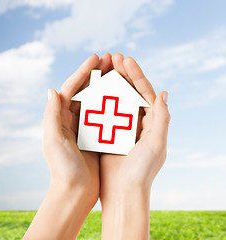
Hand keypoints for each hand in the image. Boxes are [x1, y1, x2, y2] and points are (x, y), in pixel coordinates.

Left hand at [24, 53, 111, 239]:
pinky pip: (107, 114)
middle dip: (97, 74)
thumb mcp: (54, 142)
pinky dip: (114, 103)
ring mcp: (86, 126)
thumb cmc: (63, 169)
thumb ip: (51, 116)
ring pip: (98, 100)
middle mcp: (73, 119)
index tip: (96, 58)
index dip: (83, 72)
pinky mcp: (97, 135)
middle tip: (110, 59)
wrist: (75, 191)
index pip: (71, 88)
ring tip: (119, 72)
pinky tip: (125, 95)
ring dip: (108, 85)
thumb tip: (52, 90)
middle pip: (86, 90)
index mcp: (61, 118)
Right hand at [100, 53, 169, 239]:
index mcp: (152, 123)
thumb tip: (164, 92)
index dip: (136, 75)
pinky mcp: (110, 134)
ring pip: (116, 100)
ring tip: (102, 68)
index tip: (125, 59)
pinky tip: (92, 89)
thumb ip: (162, 118)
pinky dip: (100, 100)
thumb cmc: (141, 171)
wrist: (123, 193)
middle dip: (123, 74)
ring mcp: (123, 127)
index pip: (145, 92)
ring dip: (110, 83)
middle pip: (131, 93)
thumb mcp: (157, 144)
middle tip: (112, 57)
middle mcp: (139, 123)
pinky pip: (104, 112)